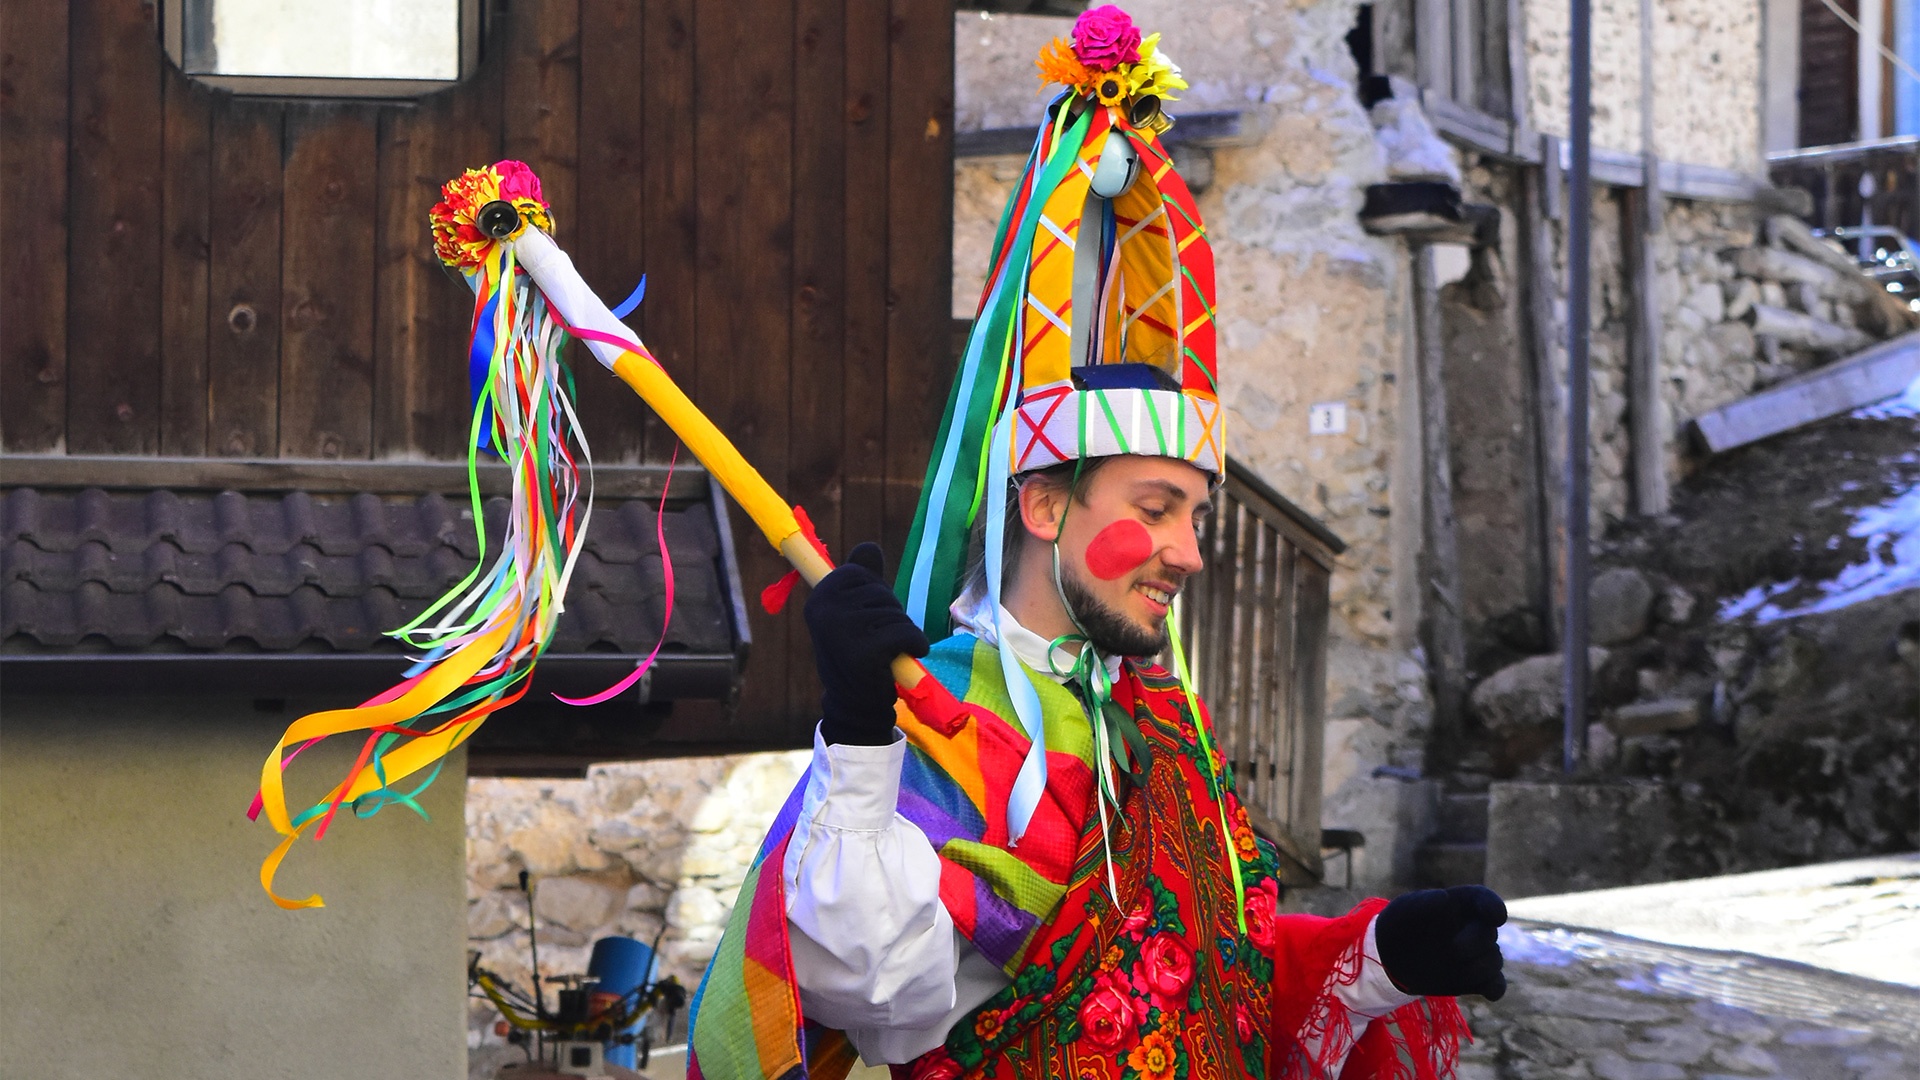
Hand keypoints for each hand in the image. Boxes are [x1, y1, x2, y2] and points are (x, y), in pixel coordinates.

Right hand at [804, 543, 929, 745]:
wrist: (855, 701)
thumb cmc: (857, 651)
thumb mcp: (853, 610)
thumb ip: (862, 578)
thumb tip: (868, 547)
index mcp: (819, 596)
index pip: (859, 571)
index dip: (874, 592)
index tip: (866, 616)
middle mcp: (823, 610)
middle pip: (880, 591)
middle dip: (890, 613)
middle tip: (876, 639)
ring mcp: (841, 631)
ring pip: (895, 613)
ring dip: (901, 632)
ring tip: (885, 651)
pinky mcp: (862, 652)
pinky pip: (905, 632)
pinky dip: (916, 644)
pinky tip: (906, 655)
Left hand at [1375, 885, 1507, 1000]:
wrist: (1393, 958)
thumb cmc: (1402, 926)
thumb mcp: (1405, 910)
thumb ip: (1423, 903)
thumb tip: (1444, 898)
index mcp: (1461, 904)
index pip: (1483, 899)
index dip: (1493, 906)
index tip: (1497, 917)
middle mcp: (1475, 927)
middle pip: (1489, 933)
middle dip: (1476, 942)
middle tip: (1454, 948)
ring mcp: (1478, 954)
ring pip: (1494, 960)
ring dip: (1477, 966)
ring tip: (1451, 967)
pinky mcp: (1477, 979)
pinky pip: (1496, 985)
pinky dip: (1494, 989)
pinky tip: (1488, 994)